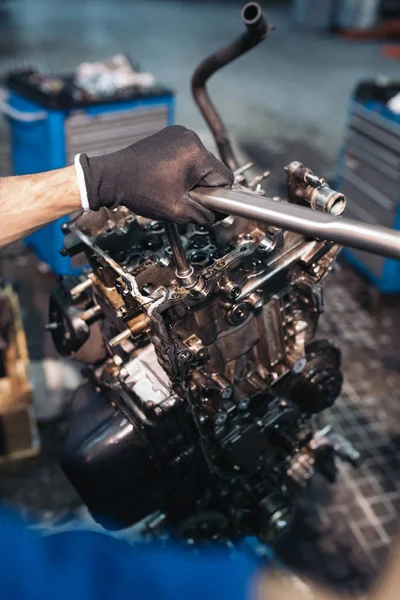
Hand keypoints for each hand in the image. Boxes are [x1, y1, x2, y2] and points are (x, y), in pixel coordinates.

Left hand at [76, 125, 233, 224]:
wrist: (112, 177)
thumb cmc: (140, 190)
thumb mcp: (178, 211)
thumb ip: (204, 215)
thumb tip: (217, 215)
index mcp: (196, 154)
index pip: (225, 178)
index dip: (217, 196)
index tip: (204, 204)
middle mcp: (190, 138)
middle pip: (212, 170)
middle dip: (202, 187)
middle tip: (182, 198)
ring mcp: (179, 134)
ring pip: (200, 163)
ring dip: (192, 178)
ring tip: (171, 188)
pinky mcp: (169, 135)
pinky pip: (186, 155)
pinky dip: (181, 168)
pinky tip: (166, 178)